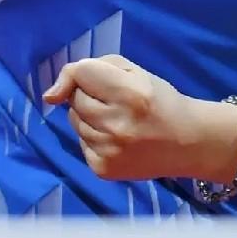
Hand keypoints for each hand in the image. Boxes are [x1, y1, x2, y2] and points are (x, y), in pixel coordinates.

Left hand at [43, 54, 198, 180]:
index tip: (93, 77)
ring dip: (89, 116)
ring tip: (117, 118)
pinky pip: (81, 142)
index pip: (81, 72)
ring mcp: (109, 151)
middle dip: (89, 94)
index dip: (83, 71)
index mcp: (130, 94)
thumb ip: (94, 67)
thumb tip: (49, 96)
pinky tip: (116, 137)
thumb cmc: (159, 100)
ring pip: (75, 120)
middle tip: (115, 99)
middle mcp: (117, 125)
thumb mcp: (135, 71)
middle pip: (75, 98)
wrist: (186, 142)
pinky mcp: (103, 170)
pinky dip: (93, 137)